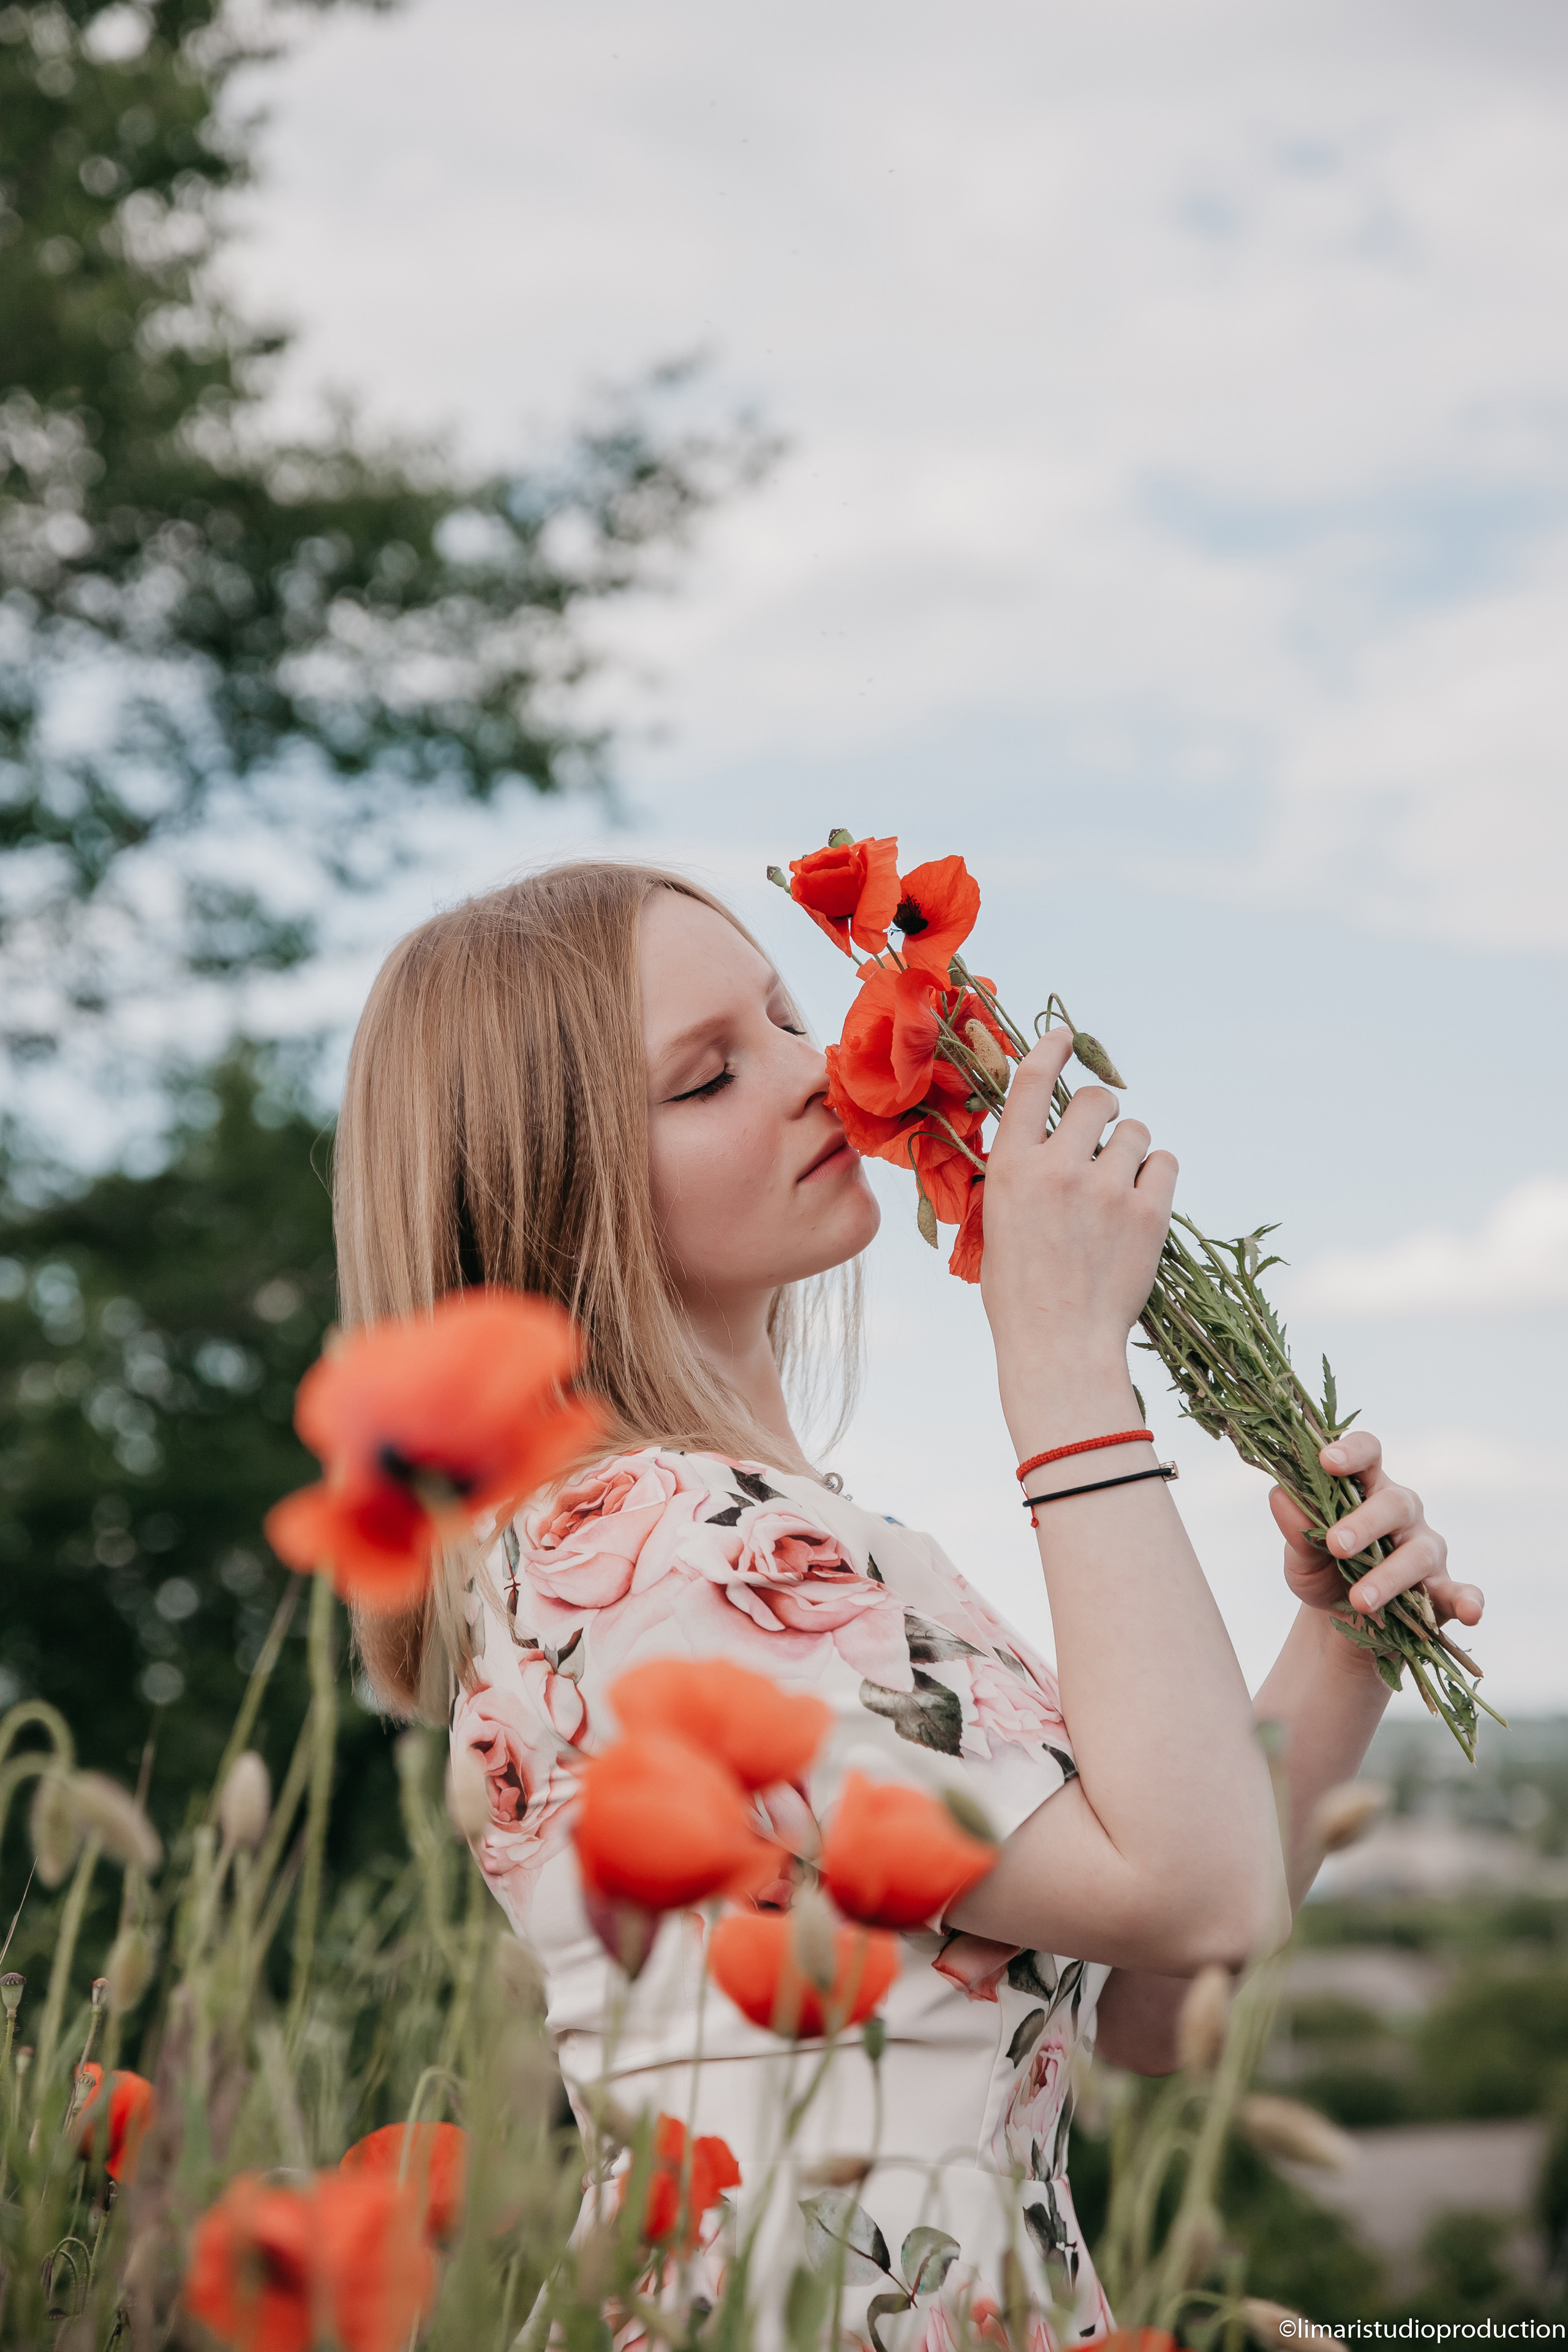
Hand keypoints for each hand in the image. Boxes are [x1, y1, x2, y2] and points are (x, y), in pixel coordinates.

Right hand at [982, 1028, 1177, 1414]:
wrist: (1059, 1347)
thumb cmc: (1019, 1294)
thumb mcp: (998, 1223)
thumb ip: (1019, 1173)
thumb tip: (1046, 1136)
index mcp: (1011, 1167)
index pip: (1032, 1081)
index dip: (1051, 1049)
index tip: (1065, 1037)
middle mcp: (1057, 1167)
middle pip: (1096, 1100)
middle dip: (1102, 1113)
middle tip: (1100, 1143)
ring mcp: (1106, 1188)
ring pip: (1136, 1131)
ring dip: (1130, 1150)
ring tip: (1116, 1192)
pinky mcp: (1148, 1212)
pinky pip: (1164, 1162)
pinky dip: (1155, 1177)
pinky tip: (1140, 1206)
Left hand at [1268, 1428, 1482, 1632]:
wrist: (1340, 1624)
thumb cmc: (1323, 1572)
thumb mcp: (1301, 1556)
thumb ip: (1295, 1528)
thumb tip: (1278, 1495)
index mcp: (1367, 1489)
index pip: (1368, 1454)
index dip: (1351, 1452)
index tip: (1327, 1460)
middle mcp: (1403, 1512)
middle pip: (1395, 1503)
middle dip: (1365, 1523)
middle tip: (1336, 1545)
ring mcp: (1427, 1550)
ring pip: (1419, 1553)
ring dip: (1390, 1576)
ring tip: (1360, 1599)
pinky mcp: (1444, 1591)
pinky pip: (1461, 1593)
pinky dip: (1468, 1600)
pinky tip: (1471, 1613)